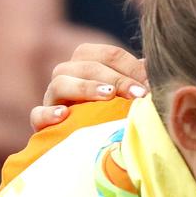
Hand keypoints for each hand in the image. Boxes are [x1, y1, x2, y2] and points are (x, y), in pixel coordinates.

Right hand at [29, 43, 147, 130]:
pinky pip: (38, 113)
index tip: (150, 85)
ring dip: (86, 87)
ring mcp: (54, 98)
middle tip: (139, 94)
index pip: (109, 54)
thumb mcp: (132, 94)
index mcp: (91, 62)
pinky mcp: (43, 122)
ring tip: (108, 96)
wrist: (92, 142)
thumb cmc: (118, 112)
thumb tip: (157, 68)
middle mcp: (69, 75)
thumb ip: (142, 79)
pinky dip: (49, 113)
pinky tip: (64, 115)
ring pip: (60, 83)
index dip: (131, 67)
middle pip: (86, 65)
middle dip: (116, 78)